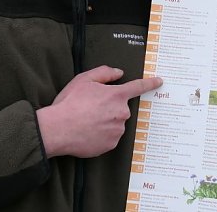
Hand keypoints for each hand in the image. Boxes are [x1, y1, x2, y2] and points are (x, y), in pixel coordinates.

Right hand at [36, 65, 162, 158]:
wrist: (57, 129)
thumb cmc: (69, 103)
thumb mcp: (84, 79)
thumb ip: (104, 73)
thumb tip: (119, 73)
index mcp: (116, 95)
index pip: (138, 87)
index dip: (150, 83)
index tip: (159, 82)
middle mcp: (121, 113)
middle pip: (121, 108)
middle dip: (109, 107)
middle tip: (90, 109)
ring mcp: (117, 130)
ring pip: (115, 123)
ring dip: (105, 121)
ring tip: (86, 121)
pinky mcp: (110, 144)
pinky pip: (109, 137)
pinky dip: (101, 134)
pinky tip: (87, 132)